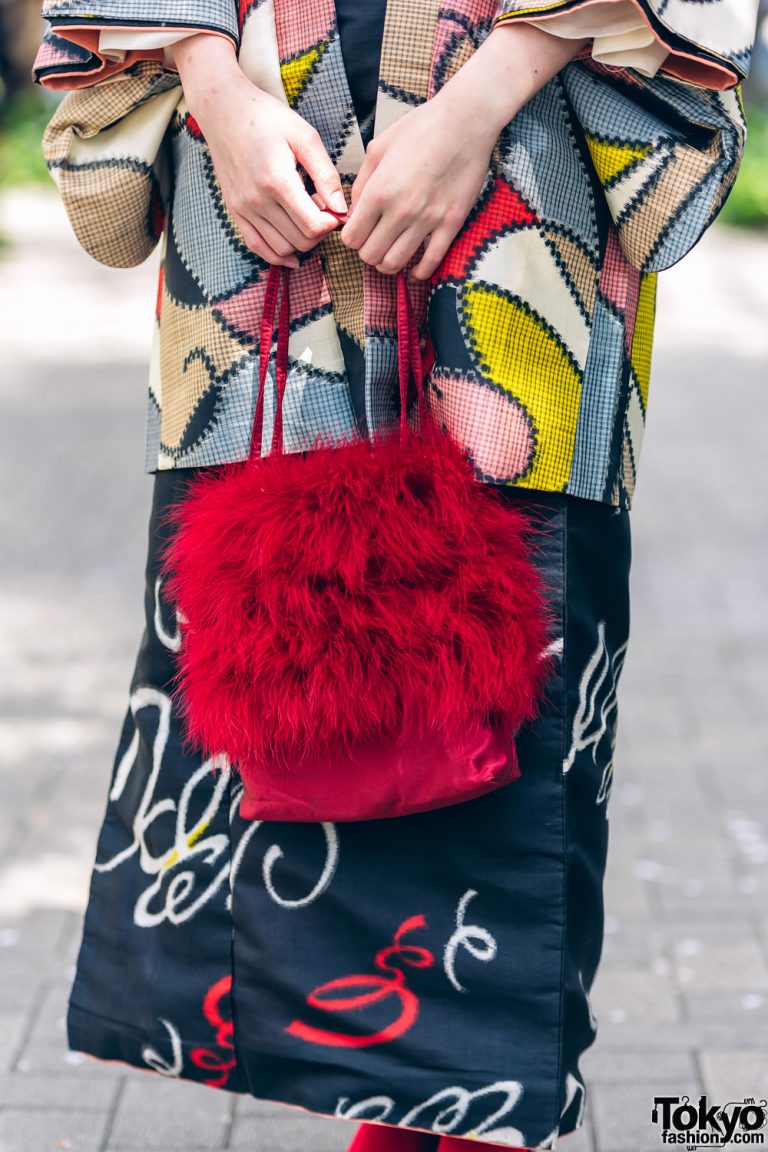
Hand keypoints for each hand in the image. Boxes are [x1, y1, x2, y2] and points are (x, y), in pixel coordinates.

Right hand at [172, 34, 347, 266]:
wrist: (224, 111)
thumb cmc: (268, 118)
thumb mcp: (305, 137)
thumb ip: (326, 175)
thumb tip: (342, 209)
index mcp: (278, 181)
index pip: (313, 226)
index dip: (331, 224)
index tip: (336, 210)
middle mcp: (258, 200)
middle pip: (301, 240)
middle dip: (319, 232)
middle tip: (323, 211)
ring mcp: (244, 209)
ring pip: (282, 249)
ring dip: (302, 242)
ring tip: (306, 218)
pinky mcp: (235, 212)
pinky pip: (257, 247)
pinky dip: (278, 255)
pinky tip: (293, 254)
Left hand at [339, 21, 588, 278]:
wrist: (465, 122)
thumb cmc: (420, 128)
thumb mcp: (379, 148)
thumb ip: (362, 183)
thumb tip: (353, 211)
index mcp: (379, 191)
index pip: (352, 237)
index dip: (351, 238)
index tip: (358, 231)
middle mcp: (400, 211)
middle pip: (370, 255)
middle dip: (367, 252)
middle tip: (374, 242)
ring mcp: (427, 221)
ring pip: (395, 264)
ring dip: (388, 265)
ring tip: (390, 255)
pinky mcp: (450, 224)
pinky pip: (431, 262)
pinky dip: (419, 272)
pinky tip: (415, 271)